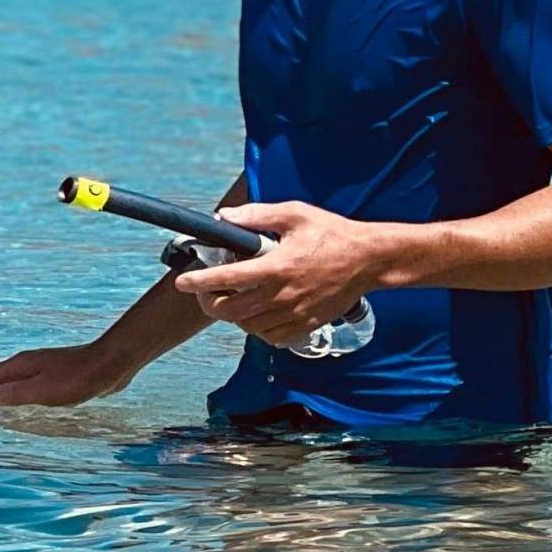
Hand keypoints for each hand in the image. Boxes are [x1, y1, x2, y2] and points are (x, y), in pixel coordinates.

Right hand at [0, 341, 130, 407]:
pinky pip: (21, 385)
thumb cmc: (77, 378)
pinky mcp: (52, 375)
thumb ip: (11, 394)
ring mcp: (38, 368)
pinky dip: (9, 394)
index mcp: (18, 366)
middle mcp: (25, 364)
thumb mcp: (41, 390)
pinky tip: (15, 403)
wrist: (109, 364)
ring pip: (6, 381)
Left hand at [172, 200, 382, 346]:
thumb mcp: (294, 214)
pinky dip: (257, 328)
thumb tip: (224, 217)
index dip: (198, 281)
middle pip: (230, 311)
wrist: (369, 260)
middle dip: (209, 301)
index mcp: (276, 267)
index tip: (182, 281)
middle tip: (204, 290)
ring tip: (232, 297)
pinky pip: (271, 337)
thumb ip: (256, 216)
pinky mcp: (306, 325)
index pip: (225, 278)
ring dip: (233, 315)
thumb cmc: (332, 234)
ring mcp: (294, 313)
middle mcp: (281, 295)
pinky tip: (256, 313)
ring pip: (247, 327)